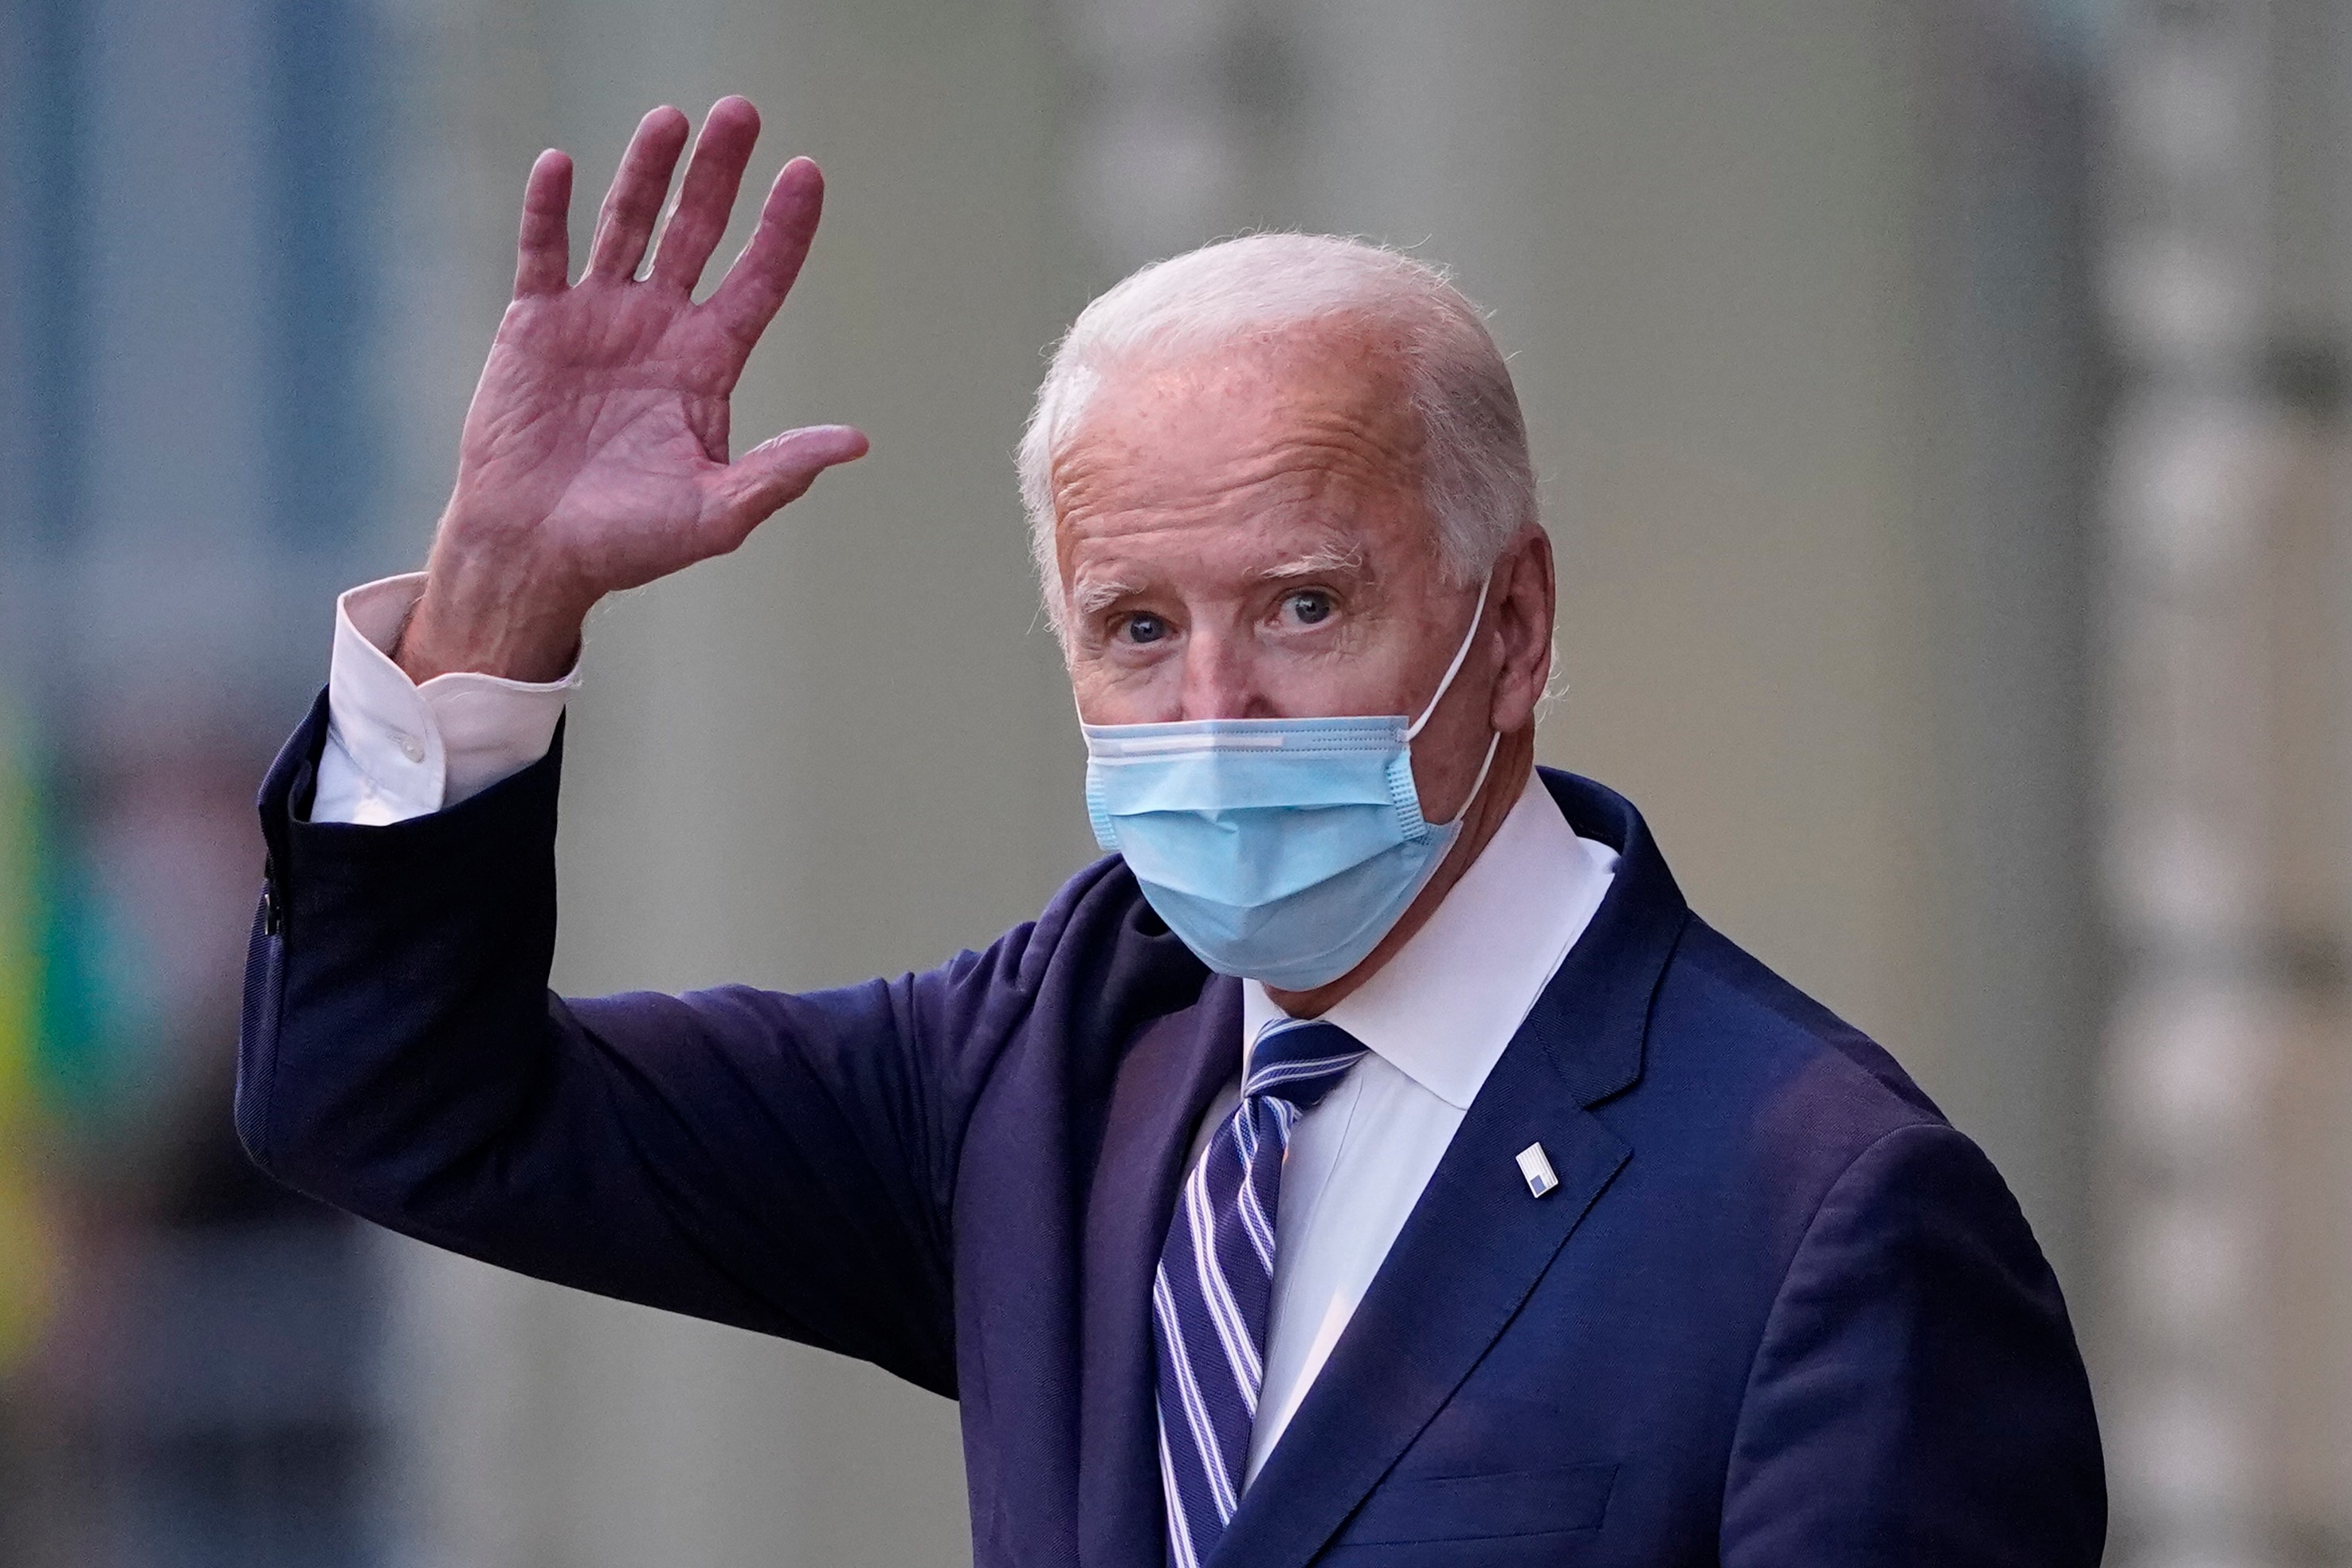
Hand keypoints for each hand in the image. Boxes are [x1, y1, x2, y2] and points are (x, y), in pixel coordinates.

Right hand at [399, 98, 867, 682]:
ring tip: (670, 118)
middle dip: (720, 174)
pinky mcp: (535, 324)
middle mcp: (660, 328)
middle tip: (741, 111)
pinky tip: (562, 166)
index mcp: (708, 365)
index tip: (807, 173)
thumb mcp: (718, 513)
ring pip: (627, 225)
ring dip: (647, 172)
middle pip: (698, 232)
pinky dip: (549, 210)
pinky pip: (543, 252)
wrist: (536, 555)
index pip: (758, 280)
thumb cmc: (630, 543)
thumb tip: (857, 442)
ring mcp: (597, 318)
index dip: (783, 228)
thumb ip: (780, 471)